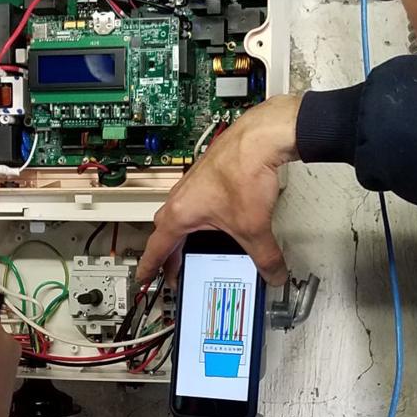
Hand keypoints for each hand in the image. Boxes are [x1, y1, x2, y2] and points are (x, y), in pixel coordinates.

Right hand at [136, 93, 302, 286]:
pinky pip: (196, 201)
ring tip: (194, 246)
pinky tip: (216, 220)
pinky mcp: (209, 174)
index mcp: (180, 213)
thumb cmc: (243, 171)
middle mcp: (181, 196)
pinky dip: (199, 216)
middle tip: (173, 269)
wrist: (259, 139)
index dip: (150, 268)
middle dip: (169, 254)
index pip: (156, 249)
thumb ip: (264, 258)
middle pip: (165, 231)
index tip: (143, 278)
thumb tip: (273, 273)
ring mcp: (194, 183)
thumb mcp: (253, 228)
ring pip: (180, 214)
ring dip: (184, 233)